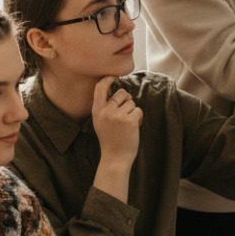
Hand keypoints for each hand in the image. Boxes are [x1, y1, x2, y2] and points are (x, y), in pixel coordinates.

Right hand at [89, 77, 141, 201]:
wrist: (115, 158)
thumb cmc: (110, 140)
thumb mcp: (101, 122)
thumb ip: (105, 107)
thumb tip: (118, 91)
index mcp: (96, 111)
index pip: (99, 87)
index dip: (107, 79)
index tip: (114, 76)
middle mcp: (106, 111)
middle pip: (122, 93)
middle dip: (127, 100)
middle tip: (125, 114)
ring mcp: (117, 116)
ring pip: (132, 103)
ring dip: (133, 112)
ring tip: (127, 126)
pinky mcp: (129, 121)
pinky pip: (138, 111)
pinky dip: (138, 118)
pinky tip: (133, 129)